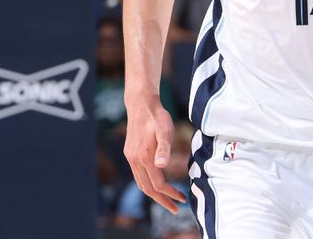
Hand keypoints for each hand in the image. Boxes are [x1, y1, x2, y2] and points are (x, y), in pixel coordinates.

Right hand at [123, 94, 186, 213]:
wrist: (141, 104)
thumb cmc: (157, 116)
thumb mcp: (165, 129)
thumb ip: (164, 148)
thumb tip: (162, 165)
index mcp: (144, 157)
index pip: (158, 184)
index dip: (170, 193)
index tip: (182, 198)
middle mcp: (135, 160)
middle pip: (148, 189)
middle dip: (162, 200)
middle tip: (175, 208)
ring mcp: (131, 157)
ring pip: (141, 183)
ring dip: (154, 194)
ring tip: (167, 199)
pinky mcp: (130, 153)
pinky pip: (138, 175)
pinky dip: (148, 183)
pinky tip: (156, 182)